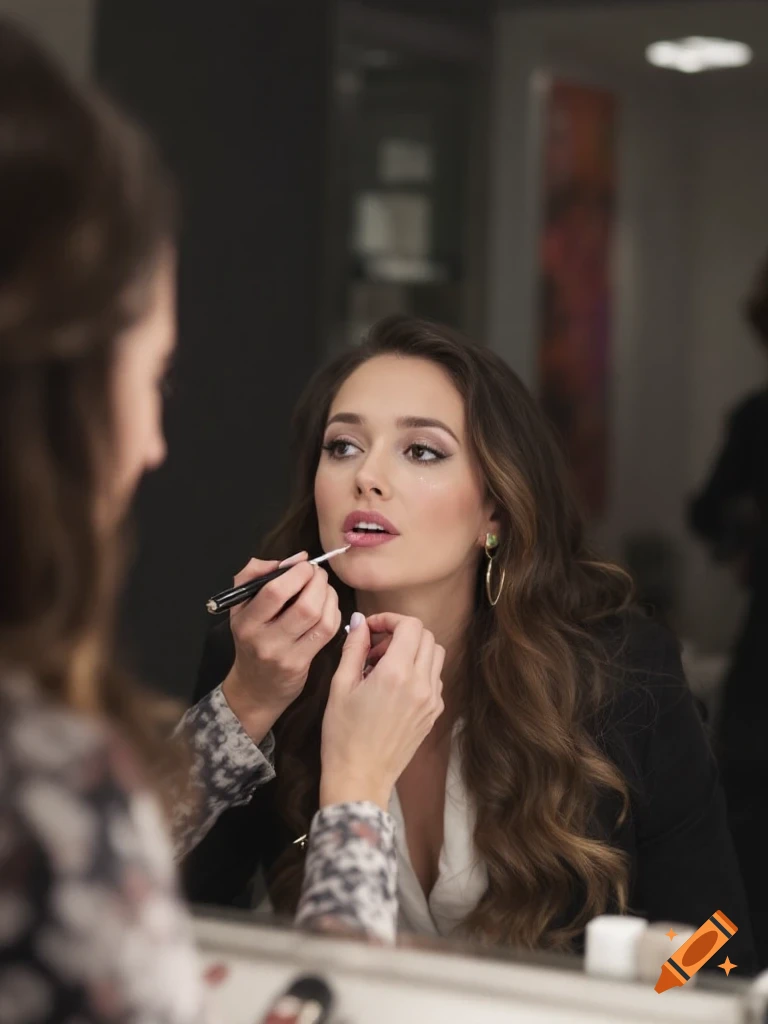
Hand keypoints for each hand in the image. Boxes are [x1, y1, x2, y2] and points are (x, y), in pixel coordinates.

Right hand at [222, 553, 340, 741]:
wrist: (255, 687)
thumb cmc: (250, 638)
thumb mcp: (240, 605)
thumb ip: (254, 574)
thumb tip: (294, 559)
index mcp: (246, 621)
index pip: (275, 591)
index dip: (297, 573)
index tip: (303, 565)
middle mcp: (264, 640)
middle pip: (305, 605)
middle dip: (318, 582)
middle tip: (317, 574)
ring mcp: (286, 654)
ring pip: (321, 619)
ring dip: (329, 596)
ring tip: (324, 587)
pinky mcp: (303, 664)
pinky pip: (328, 632)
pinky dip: (334, 612)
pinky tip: (329, 606)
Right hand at [319, 613, 444, 810]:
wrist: (360, 778)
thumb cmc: (343, 735)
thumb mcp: (340, 687)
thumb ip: (354, 649)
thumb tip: (360, 623)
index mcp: (396, 674)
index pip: (410, 625)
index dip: (389, 619)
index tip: (371, 628)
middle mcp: (421, 684)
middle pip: (426, 636)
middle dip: (400, 633)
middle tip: (375, 649)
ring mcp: (432, 700)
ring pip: (435, 655)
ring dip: (412, 650)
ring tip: (384, 666)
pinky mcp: (434, 714)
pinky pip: (434, 678)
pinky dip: (418, 671)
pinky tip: (394, 686)